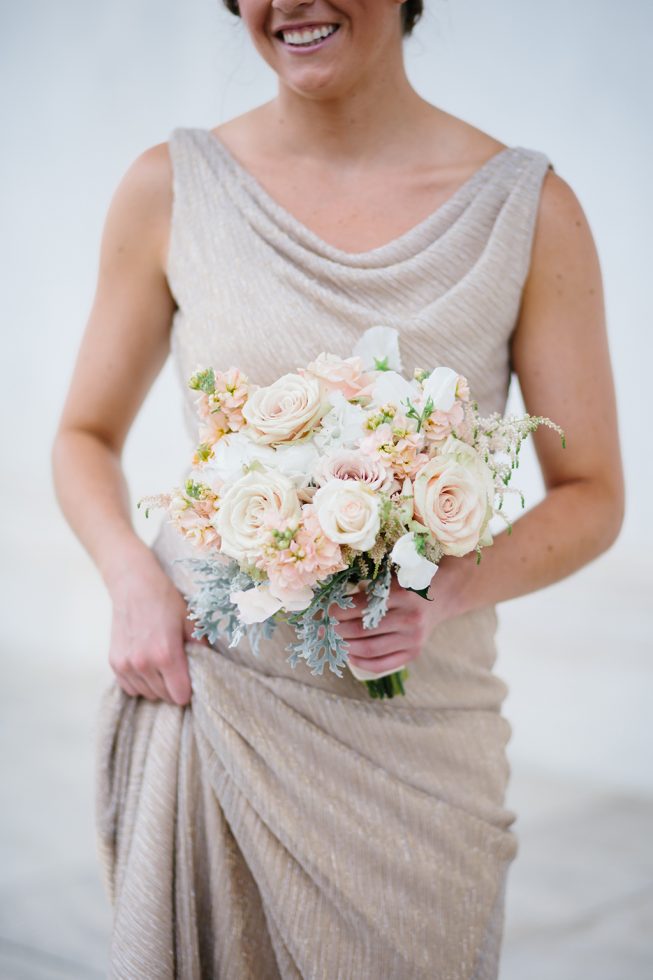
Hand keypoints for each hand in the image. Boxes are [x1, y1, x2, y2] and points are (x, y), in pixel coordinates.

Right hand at [107, 554, 209, 705]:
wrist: (133, 585)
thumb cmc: (165, 600)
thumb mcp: (190, 620)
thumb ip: (200, 647)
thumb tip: (208, 666)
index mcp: (166, 655)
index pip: (180, 695)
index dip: (189, 690)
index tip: (191, 679)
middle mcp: (143, 664)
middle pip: (164, 697)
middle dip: (174, 688)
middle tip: (179, 670)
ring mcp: (126, 665)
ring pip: (147, 694)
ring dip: (157, 686)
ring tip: (162, 667)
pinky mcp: (114, 663)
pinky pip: (130, 688)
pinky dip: (140, 683)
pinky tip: (147, 667)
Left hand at [331, 559, 467, 674]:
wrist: (443, 595)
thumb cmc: (410, 581)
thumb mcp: (391, 577)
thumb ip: (366, 588)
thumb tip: (330, 601)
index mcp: (402, 594)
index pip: (361, 607)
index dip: (337, 610)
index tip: (323, 610)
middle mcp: (410, 618)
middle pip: (363, 630)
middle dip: (337, 629)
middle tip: (322, 628)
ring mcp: (413, 638)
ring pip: (370, 648)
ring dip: (346, 646)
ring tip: (333, 640)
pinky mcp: (414, 652)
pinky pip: (383, 664)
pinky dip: (362, 662)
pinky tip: (349, 655)